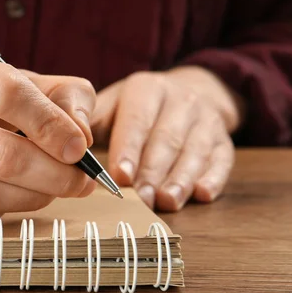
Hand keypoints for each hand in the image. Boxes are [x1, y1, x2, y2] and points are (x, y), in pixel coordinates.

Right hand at [0, 45, 96, 226]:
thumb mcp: (11, 80)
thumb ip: (59, 96)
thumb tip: (82, 138)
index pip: (5, 92)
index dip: (51, 125)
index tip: (80, 149)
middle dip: (52, 174)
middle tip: (78, 182)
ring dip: (28, 199)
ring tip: (48, 190)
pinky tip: (7, 198)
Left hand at [91, 67, 244, 210]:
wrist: (191, 92)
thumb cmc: (138, 108)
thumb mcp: (113, 104)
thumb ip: (90, 123)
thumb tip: (66, 146)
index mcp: (147, 89)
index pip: (137, 121)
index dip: (129, 149)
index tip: (119, 176)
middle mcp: (181, 100)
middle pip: (167, 140)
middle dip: (152, 172)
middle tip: (140, 199)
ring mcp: (207, 120)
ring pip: (195, 151)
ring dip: (181, 179)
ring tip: (167, 202)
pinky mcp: (225, 140)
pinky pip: (223, 159)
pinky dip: (213, 177)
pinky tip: (202, 194)